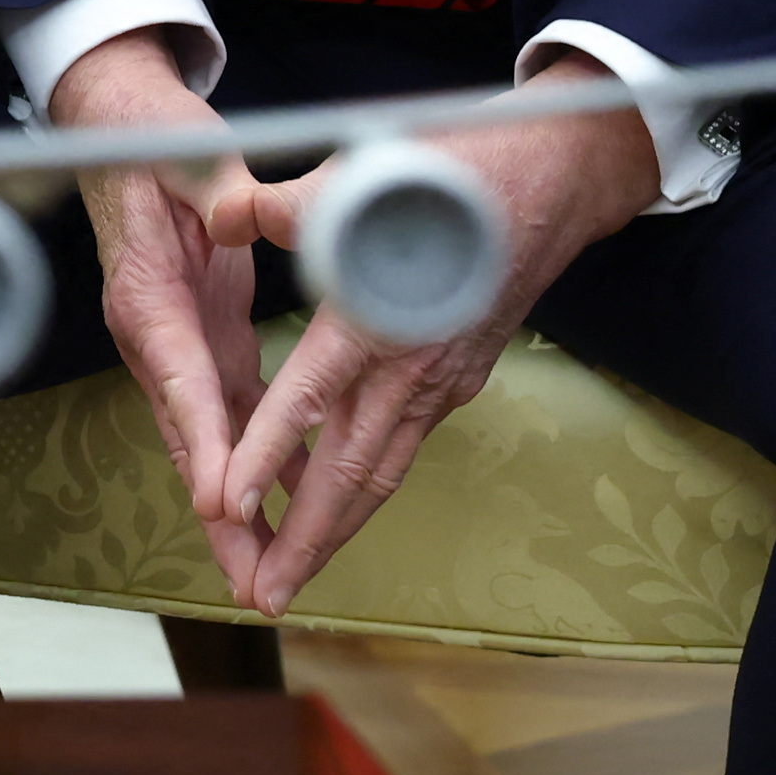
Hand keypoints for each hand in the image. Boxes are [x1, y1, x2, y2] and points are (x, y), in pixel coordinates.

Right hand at [50, 33, 276, 608]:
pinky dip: (264, 464)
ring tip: (274, 578)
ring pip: (212, 443)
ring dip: (241, 513)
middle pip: (192, 440)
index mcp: (148, 294)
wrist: (123, 129)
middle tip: (252, 583)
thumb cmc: (155, 139)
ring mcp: (178, 345)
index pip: (180, 377)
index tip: (226, 503)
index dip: (206, 442)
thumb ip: (212, 186)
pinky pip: (237, 415)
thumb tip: (232, 210)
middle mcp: (155, 335)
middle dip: (222, 517)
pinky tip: (298, 506)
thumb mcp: (186, 151)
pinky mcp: (205, 339)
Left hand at [200, 55, 661, 615]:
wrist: (551, 181)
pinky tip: (335, 515)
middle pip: (349, 473)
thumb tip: (229, 212)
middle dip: (303, 541)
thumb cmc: (451, 174)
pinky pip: (401, 451)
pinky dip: (363, 492)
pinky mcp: (455, 381)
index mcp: (376, 320)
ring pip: (379, 474)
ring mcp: (439, 382)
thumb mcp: (358, 175)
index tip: (224, 507)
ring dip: (334, 532)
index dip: (263, 455)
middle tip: (261, 600)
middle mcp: (410, 368)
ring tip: (290, 580)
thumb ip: (283, 205)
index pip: (308, 401)